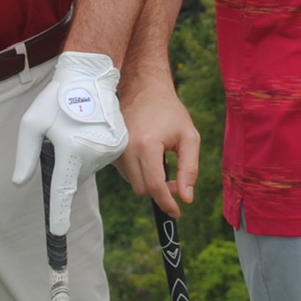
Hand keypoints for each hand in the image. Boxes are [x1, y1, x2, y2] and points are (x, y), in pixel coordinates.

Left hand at [12, 52, 128, 236]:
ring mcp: (110, 151)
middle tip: (60, 137)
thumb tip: (20, 182)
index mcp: (70, 150)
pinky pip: (99, 159)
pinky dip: (91, 151)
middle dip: (65, 166)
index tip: (58, 233)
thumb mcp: (32, 123)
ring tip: (75, 129)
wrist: (89, 78)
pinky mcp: (120, 146)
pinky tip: (87, 130)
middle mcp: (93, 154)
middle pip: (73, 178)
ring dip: (78, 158)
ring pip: (87, 168)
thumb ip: (26, 156)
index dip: (59, 214)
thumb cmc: (56, 100)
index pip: (63, 190)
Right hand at [115, 75, 199, 217]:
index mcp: (146, 145)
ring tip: (163, 163)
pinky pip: (125, 174)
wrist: (144, 88)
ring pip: (133, 183)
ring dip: (149, 182)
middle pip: (143, 189)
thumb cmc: (169, 111)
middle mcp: (126, 149)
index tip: (177, 211)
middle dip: (161, 191)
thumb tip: (186, 197)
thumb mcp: (189, 137)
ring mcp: (115, 150)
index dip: (167, 203)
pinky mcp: (110, 150)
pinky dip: (139, 173)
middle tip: (176, 181)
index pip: (155, 186)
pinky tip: (149, 157)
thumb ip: (190, 169)